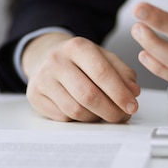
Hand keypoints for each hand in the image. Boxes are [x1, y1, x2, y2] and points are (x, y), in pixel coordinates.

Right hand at [21, 32, 139, 122]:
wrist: (45, 57)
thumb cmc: (79, 60)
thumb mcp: (103, 58)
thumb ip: (122, 73)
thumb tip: (132, 92)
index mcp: (76, 46)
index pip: (101, 72)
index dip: (119, 93)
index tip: (132, 105)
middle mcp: (56, 60)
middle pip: (88, 95)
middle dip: (110, 111)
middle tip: (121, 116)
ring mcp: (42, 78)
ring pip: (75, 110)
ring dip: (95, 118)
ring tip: (104, 114)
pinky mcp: (34, 95)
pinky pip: (62, 117)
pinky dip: (78, 120)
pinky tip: (85, 112)